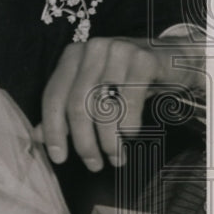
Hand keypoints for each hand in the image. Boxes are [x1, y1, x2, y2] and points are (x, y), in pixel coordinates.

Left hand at [37, 36, 166, 171]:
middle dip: (84, 141)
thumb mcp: (95, 91)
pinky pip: (130, 101)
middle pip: (77, 104)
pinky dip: (128, 125)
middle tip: (93, 164)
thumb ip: (66, 111)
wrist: (174, 58)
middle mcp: (91, 49)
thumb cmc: (128, 78)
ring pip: (103, 105)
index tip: (58, 158)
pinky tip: (130, 136)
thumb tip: (38, 136)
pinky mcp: (144, 59)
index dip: (53, 129)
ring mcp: (118, 50)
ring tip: (115, 158)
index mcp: (71, 56)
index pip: (53, 96)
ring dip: (109, 139)